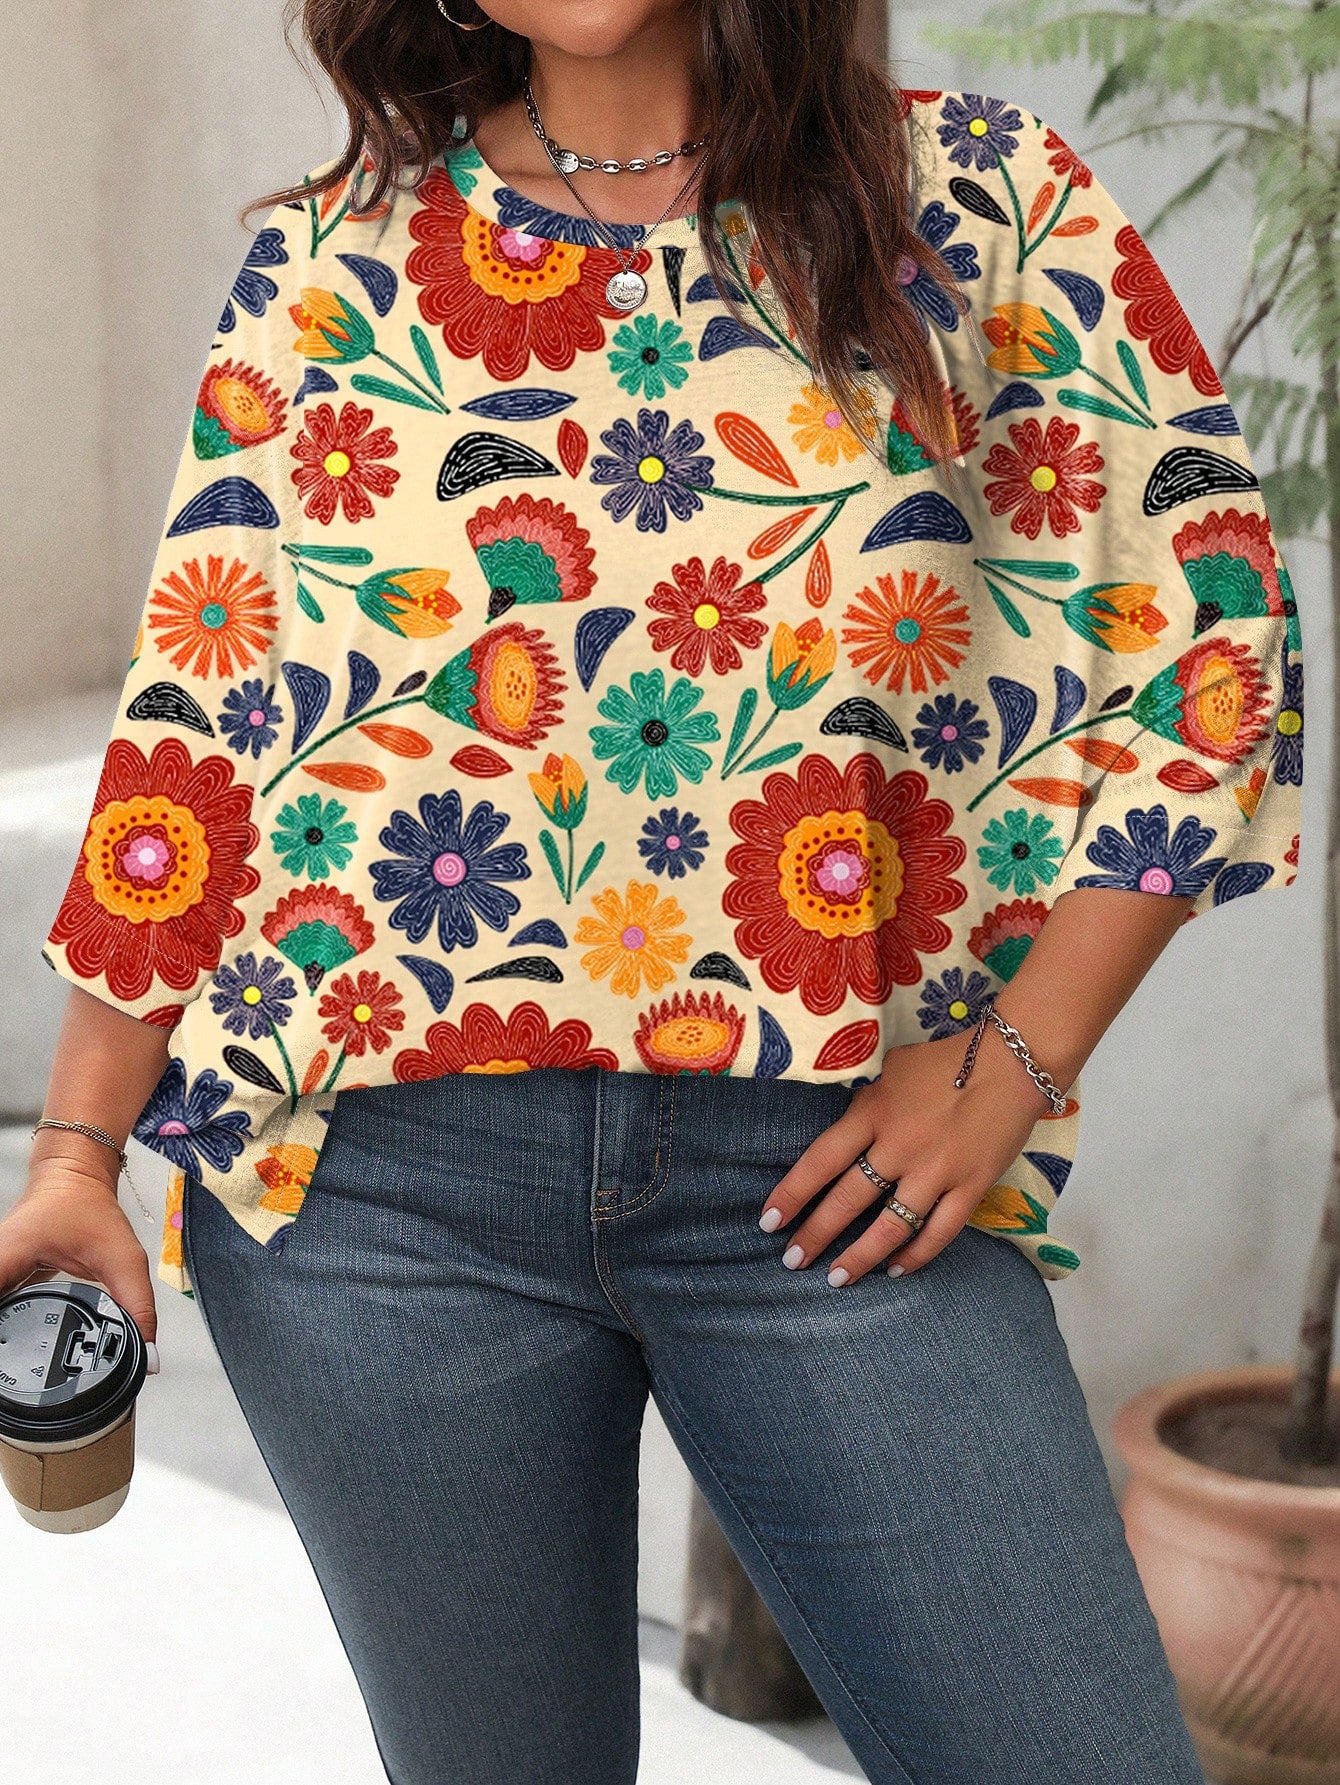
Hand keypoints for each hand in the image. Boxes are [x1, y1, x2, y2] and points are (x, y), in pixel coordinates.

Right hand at [0, 1155, 158, 1347]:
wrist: (73, 1177)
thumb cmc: (87, 1205)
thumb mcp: (122, 1259)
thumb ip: (137, 1306)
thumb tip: (147, 1353)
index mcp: (4, 1260)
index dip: (5, 1341)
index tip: (15, 1355)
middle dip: (10, 1345)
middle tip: (26, 1370)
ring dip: (10, 1337)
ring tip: (26, 1361)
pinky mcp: (1, 1279)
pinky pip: (2, 1309)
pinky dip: (12, 1327)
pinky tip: (21, 1345)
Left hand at [758, 1027, 1055, 1283]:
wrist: (1012, 1060)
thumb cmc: (946, 1060)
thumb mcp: (892, 1070)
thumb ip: (867, 1106)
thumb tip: (846, 1132)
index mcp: (873, 1112)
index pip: (821, 1160)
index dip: (792, 1194)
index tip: (769, 1221)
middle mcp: (899, 1146)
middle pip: (847, 1199)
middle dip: (815, 1235)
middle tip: (792, 1260)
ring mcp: (936, 1170)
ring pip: (890, 1225)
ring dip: (861, 1257)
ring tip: (837, 1279)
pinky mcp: (971, 1186)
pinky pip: (939, 1232)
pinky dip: (917, 1255)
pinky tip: (897, 1270)